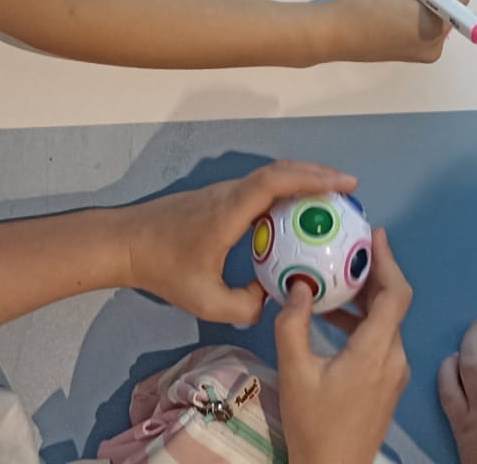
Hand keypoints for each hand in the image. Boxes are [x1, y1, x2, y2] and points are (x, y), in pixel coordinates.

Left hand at [121, 159, 358, 324]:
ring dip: (301, 180)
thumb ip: (244, 305)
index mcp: (230, 211)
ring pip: (270, 176)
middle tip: (349, 190)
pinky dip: (285, 192)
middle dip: (318, 174)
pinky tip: (296, 215)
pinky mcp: (219, 199)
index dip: (314, 178)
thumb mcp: (205, 300)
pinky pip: (260, 188)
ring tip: (330, 199)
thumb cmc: (164, 269)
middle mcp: (231, 193)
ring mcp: (224, 192)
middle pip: (281, 170)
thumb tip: (273, 298)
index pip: (277, 182)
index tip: (345, 184)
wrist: (126, 243)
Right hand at [275, 226, 413, 463]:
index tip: (374, 235)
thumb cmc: (313, 425)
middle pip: (393, 305)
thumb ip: (293, 325)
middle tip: (350, 249)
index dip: (389, 260)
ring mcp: (394, 374)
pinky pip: (381, 341)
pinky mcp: (387, 385)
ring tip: (336, 279)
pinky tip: (334, 320)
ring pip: (386, 324)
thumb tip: (298, 286)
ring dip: (365, 300)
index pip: (396, 294)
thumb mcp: (294, 372)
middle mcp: (394, 358)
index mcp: (376, 351)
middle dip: (374, 273)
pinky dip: (363, 323)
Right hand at [323, 0, 457, 64]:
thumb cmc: (367, 4)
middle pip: (446, 6)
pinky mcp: (407, 55)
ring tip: (388, 3)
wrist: (334, 33)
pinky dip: (408, 16)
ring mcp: (422, 54)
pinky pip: (420, 27)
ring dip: (416, 3)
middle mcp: (436, 47)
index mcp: (438, 29)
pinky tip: (385, 14)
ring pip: (432, 16)